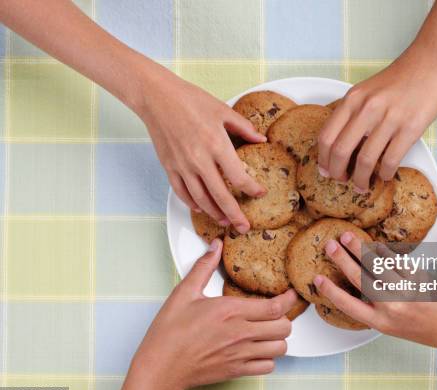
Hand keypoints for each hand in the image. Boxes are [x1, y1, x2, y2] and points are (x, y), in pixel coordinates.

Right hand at [117, 239, 296, 389]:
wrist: (161, 365)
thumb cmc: (170, 332)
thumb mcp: (184, 293)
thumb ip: (204, 267)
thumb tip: (215, 246)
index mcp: (230, 311)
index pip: (274, 307)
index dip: (288, 300)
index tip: (291, 294)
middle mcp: (240, 333)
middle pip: (284, 327)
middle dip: (284, 319)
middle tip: (276, 313)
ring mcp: (240, 354)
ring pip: (280, 348)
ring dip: (278, 338)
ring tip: (268, 331)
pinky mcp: (236, 371)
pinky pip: (267, 367)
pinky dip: (268, 358)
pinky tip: (258, 350)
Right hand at [138, 68, 266, 233]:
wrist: (157, 97)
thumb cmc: (190, 100)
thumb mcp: (223, 110)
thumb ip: (244, 127)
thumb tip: (261, 139)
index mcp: (216, 145)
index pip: (238, 177)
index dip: (251, 189)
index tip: (260, 193)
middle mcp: (199, 160)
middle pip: (220, 196)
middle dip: (235, 214)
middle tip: (244, 227)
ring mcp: (182, 166)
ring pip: (200, 199)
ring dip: (214, 213)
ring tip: (225, 221)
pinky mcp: (169, 167)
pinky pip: (182, 192)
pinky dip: (192, 204)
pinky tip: (201, 209)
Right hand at [313, 231, 436, 349]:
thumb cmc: (429, 329)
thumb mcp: (396, 327)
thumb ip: (378, 309)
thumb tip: (363, 284)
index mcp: (381, 323)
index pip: (347, 305)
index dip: (330, 291)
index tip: (317, 279)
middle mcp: (391, 307)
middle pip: (359, 279)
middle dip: (341, 260)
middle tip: (330, 245)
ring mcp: (405, 291)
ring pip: (376, 265)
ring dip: (359, 249)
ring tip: (347, 237)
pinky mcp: (419, 278)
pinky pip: (396, 261)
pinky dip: (384, 252)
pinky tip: (375, 245)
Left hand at [317, 46, 436, 190]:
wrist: (433, 63)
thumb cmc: (401, 78)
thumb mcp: (367, 90)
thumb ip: (353, 112)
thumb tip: (342, 144)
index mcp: (353, 99)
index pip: (326, 136)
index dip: (323, 159)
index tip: (326, 170)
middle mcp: (367, 109)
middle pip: (340, 151)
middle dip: (338, 173)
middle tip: (341, 181)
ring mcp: (389, 119)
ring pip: (365, 160)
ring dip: (360, 179)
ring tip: (362, 186)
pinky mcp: (410, 128)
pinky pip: (391, 160)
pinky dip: (384, 174)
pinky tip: (384, 176)